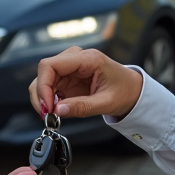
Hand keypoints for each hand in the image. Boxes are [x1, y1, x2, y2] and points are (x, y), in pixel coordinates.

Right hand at [28, 46, 143, 119]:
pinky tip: (57, 110)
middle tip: (47, 115)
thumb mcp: (106, 103)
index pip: (51, 65)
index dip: (43, 85)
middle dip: (41, 94)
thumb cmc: (125, 91)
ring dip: (43, 98)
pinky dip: (49, 99)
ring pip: (44, 79)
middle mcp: (76, 59)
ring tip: (52, 115)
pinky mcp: (68, 77)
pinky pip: (50, 86)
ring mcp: (70, 67)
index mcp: (88, 59)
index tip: (47, 106)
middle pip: (44, 71)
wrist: (132, 90)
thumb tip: (57, 111)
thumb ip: (82, 107)